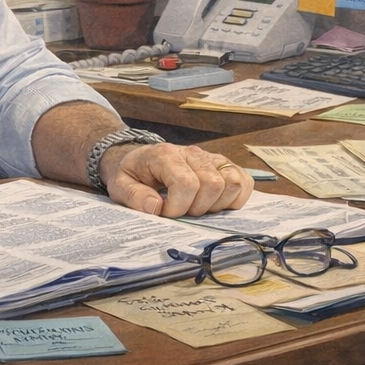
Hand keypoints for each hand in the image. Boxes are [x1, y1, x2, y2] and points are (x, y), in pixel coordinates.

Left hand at [103, 142, 251, 216]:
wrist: (140, 160)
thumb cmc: (133, 174)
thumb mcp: (120, 186)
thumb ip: (134, 196)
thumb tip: (156, 207)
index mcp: (166, 155)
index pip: (186, 183)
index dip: (178, 207)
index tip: (165, 212)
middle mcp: (192, 153)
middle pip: (212, 184)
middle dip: (197, 208)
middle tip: (182, 210)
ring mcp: (211, 158)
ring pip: (232, 182)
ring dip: (217, 204)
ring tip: (197, 207)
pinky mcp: (223, 165)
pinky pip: (244, 181)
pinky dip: (235, 198)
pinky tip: (215, 204)